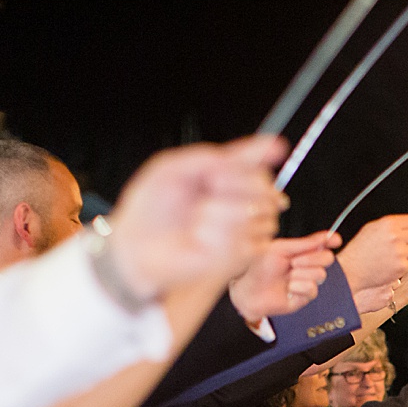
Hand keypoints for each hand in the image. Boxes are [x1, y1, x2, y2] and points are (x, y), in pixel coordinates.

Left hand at [106, 134, 285, 298]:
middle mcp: (235, 202)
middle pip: (264, 187)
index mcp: (221, 177)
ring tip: (198, 220)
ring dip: (225, 214)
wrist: (137, 249)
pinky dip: (222, 237)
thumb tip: (257, 150)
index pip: (254, 163)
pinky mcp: (240, 256)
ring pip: (259, 214)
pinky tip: (202, 239)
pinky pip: (249, 241)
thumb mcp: (172, 169)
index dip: (263, 156)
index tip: (270, 151)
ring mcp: (240, 230)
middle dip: (237, 185)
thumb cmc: (149, 211)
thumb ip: (211, 156)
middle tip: (210, 189)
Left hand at [227, 232, 338, 321]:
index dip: (331, 241)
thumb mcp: (281, 249)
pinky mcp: (305, 297)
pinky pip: (312, 289)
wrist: (250, 289)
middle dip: (310, 259)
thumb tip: (325, 236)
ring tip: (286, 278)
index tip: (335, 240)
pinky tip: (288, 289)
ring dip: (300, 274)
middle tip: (293, 262)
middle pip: (327, 258)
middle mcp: (307, 266)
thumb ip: (304, 243)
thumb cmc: (261, 267)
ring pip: (320, 274)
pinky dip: (298, 287)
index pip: (323, 244)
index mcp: (302, 252)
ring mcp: (307, 281)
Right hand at [336, 214, 407, 296]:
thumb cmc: (361, 249)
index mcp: (388, 224)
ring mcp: (399, 252)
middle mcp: (395, 236)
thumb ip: (392, 225)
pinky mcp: (401, 266)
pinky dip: (404, 264)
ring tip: (394, 255)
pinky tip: (391, 264)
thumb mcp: (373, 229)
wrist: (352, 269)